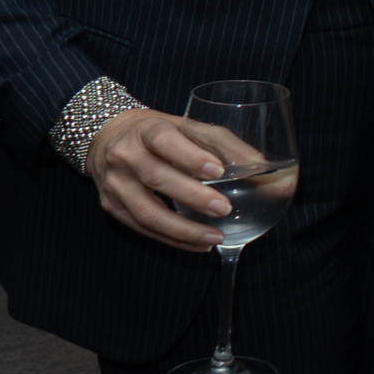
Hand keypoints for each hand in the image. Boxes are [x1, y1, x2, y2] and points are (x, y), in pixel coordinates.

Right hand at [85, 109, 238, 251]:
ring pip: (146, 212)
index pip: (164, 141)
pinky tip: (199, 244)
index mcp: (146, 130)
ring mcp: (115, 184)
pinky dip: (173, 239)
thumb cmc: (162, 134)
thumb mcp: (191, 129)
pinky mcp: (112, 207)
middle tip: (224, 209)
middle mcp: (125, 156)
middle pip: (156, 177)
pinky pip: (142, 228)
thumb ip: (227, 146)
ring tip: (216, 237)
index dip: (190, 156)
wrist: (109, 139)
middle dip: (192, 196)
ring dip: (183, 229)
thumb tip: (265, 169)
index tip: (218, 171)